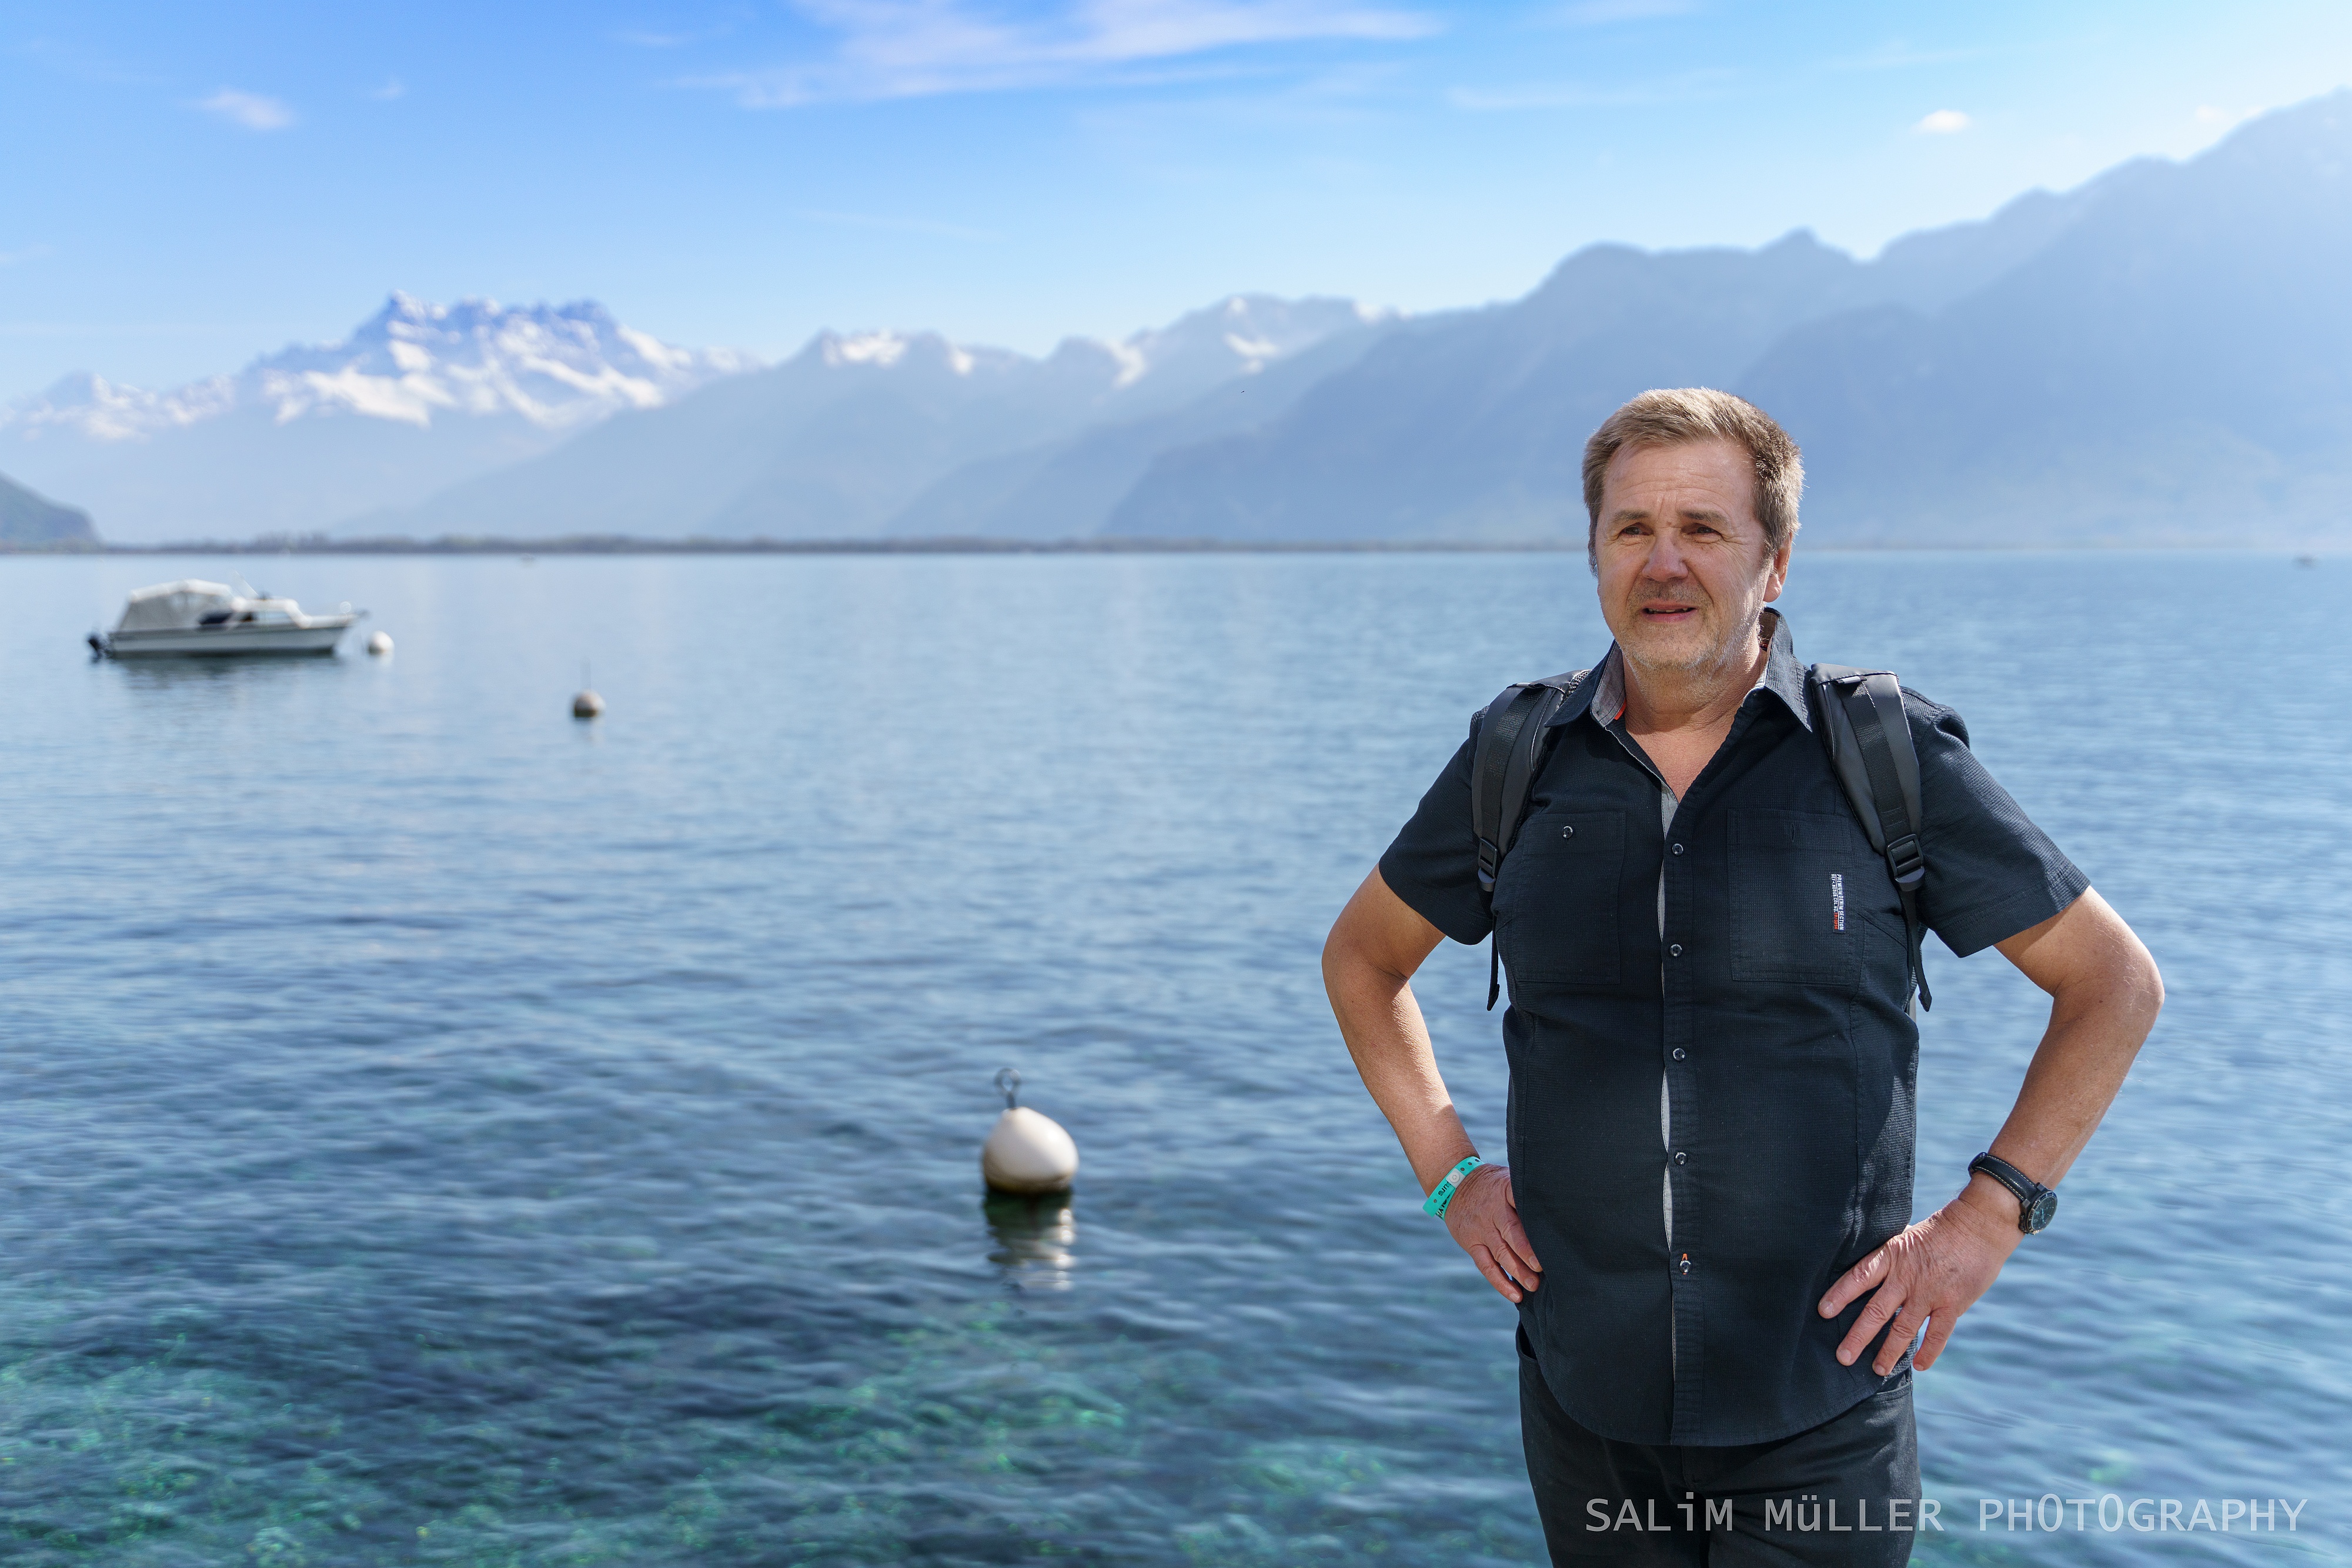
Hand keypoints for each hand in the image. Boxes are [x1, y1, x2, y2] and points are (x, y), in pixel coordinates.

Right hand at [1444, 1163, 1541, 1302]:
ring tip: (1533, 1286)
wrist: (1454, 1184)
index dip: (1534, 1219)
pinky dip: (1500, 1281)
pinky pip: (1486, 1265)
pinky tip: (1515, 1294)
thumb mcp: (1508, 1179)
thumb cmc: (1492, 1185)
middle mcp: (1493, 1210)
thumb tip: (1560, 1209)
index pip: (1521, 1202)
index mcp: (1505, 1191)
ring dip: (1517, 1271)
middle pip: (1511, 1231)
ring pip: (1500, 1252)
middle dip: (1526, 1251)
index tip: (1550, 1235)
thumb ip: (1527, 1195)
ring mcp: (1481, 1229)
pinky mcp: (1472, 1243)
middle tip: (1541, 1268)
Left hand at [1817, 1181, 2021, 1374]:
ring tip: (1877, 1369)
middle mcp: (1906, 1277)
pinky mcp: (1953, 1303)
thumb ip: (1889, 1257)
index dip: (1840, 1295)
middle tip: (1843, 1357)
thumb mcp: (1905, 1236)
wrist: (1978, 1225)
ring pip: (1903, 1328)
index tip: (1823, 1312)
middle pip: (1876, 1311)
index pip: (1859, 1277)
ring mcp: (1930, 1293)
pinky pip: (1937, 1334)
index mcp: (1891, 1256)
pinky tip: (1919, 1366)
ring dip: (1888, 1352)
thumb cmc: (1939, 1230)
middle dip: (1858, 1337)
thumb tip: (1868, 1271)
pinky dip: (1928, 1351)